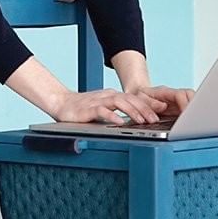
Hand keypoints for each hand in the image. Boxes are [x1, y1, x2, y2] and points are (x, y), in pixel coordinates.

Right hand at [53, 87, 167, 124]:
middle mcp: (107, 96)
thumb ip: (115, 111)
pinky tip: (120, 122)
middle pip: (129, 99)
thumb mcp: (102, 108)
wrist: (60, 103)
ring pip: (119, 102)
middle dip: (144, 109)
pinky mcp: (88, 109)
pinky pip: (102, 111)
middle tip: (154, 119)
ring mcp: (98, 101)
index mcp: (111, 96)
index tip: (157, 115)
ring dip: (132, 111)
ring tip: (142, 121)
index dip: (146, 106)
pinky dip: (112, 116)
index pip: (133, 99)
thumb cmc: (81, 108)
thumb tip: (133, 120)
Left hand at [125, 84, 194, 118]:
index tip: (186, 115)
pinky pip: (190, 108)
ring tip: (193, 123)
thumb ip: (150, 103)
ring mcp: (178, 100)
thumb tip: (163, 106)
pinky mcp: (180, 107)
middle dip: (194, 106)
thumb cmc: (141, 97)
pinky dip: (192, 115)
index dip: (185, 104)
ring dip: (194, 110)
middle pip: (190, 95)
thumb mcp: (140, 99)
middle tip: (192, 120)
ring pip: (193, 100)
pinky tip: (190, 124)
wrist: (139, 95)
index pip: (179, 94)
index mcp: (164, 92)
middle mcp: (173, 95)